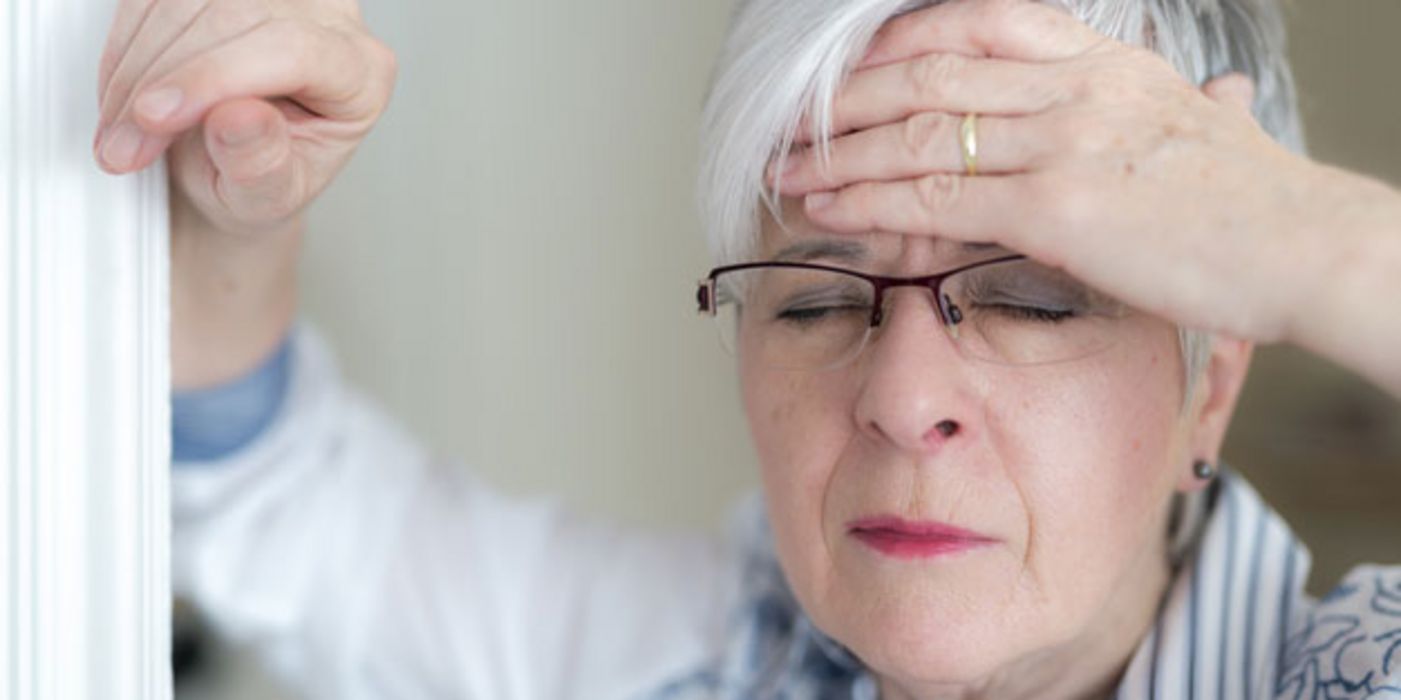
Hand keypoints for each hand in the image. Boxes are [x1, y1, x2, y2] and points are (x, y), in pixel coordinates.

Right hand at [95, 0, 397, 234]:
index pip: (291, 48)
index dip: (214, 76)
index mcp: (361, 73)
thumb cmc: (264, 180)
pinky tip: (126, 93)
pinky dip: (127, 44)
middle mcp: (329, 19)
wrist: (235, 167)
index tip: (155, 117)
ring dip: (136, 66)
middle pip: (233, 17)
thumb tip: (239, 119)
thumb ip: (261, 166)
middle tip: (126, 145)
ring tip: (123, 130)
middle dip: (162, 81)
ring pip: (186, 0)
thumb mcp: (266, 198)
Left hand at [773, 0, 1329, 343]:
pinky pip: (938, 199)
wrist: (1309, 249)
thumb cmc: (1253, 204)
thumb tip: (1177, 100)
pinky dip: (871, 204)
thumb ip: (1152, 110)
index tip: (847, 75)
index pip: (973, 24)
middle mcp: (1075, 86)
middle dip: (847, 101)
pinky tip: (826, 210)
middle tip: (790, 125)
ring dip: (839, 153)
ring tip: (783, 170)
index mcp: (1101, 61)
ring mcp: (1064, 141)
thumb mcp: (1194, 129)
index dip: (895, 47)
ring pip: (920, 133)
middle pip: (929, 73)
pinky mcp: (1059, 206)